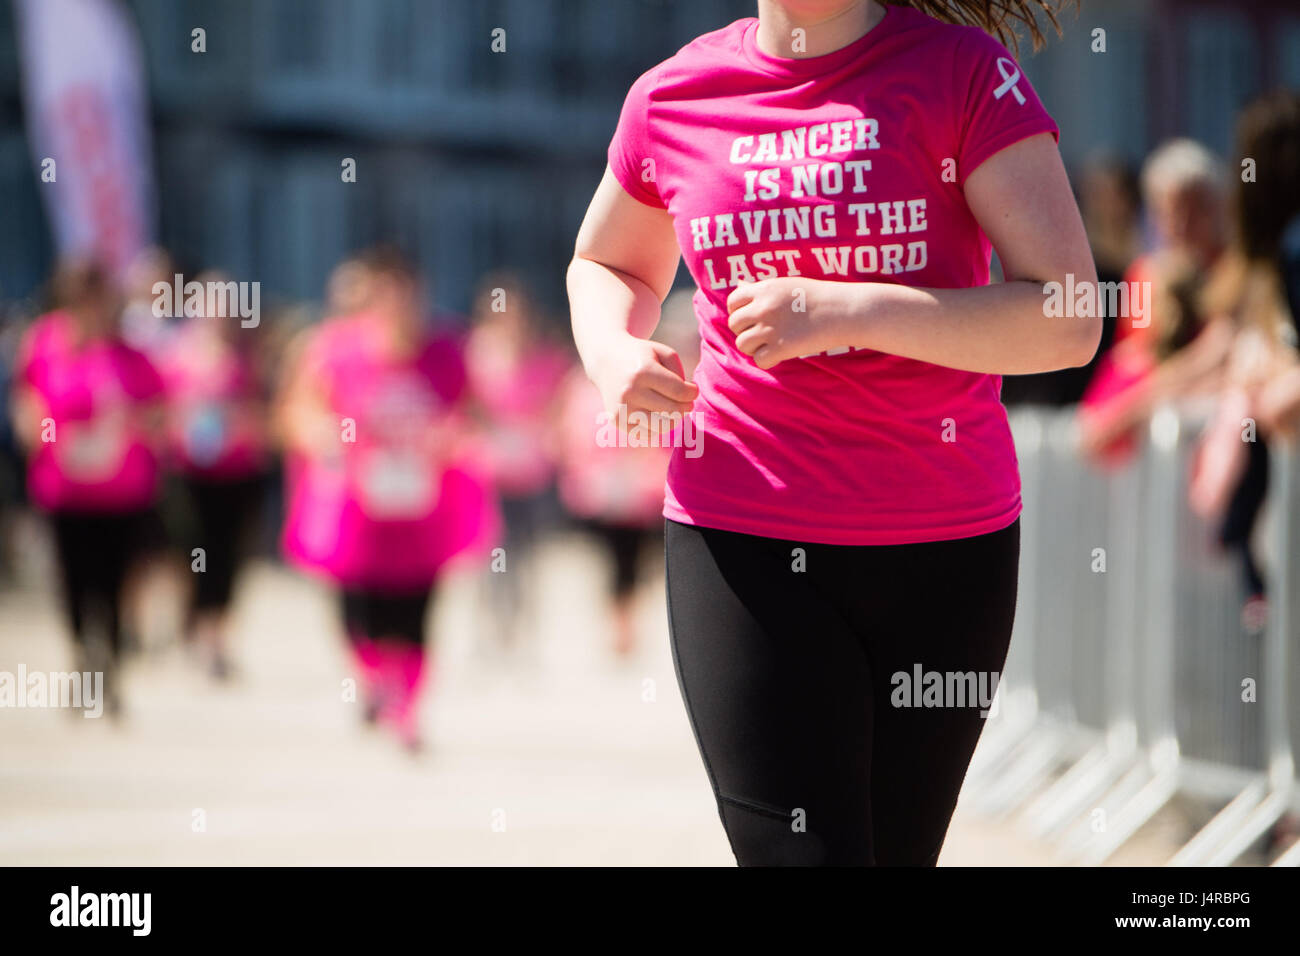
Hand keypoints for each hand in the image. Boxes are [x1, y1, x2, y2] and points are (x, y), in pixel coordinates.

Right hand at [588, 333, 697, 420]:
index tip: (692, 390)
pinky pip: (647, 435)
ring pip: (662, 427)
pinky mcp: (617, 421)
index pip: (679, 392)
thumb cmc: (641, 357)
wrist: (605, 361)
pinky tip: (657, 415)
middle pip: (673, 411)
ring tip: (673, 409)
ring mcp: (622, 408)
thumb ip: (680, 372)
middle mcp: (631, 391)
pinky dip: (657, 428)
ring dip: (673, 420)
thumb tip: (686, 397)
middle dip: (686, 407)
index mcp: (644, 371)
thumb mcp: (662, 353)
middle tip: (686, 402)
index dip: (692, 393)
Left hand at [726, 278, 851, 369]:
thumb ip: (761, 288)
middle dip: (745, 331)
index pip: (733, 302)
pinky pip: (759, 361)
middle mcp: (763, 307)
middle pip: (734, 325)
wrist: (841, 311)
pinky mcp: (781, 348)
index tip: (750, 319)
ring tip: (769, 345)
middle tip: (762, 334)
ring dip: (754, 348)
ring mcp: (770, 328)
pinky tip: (779, 355)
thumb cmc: (816, 297)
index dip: (738, 312)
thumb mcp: (785, 285)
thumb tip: (740, 284)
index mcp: (764, 289)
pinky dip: (767, 361)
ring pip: (742, 345)